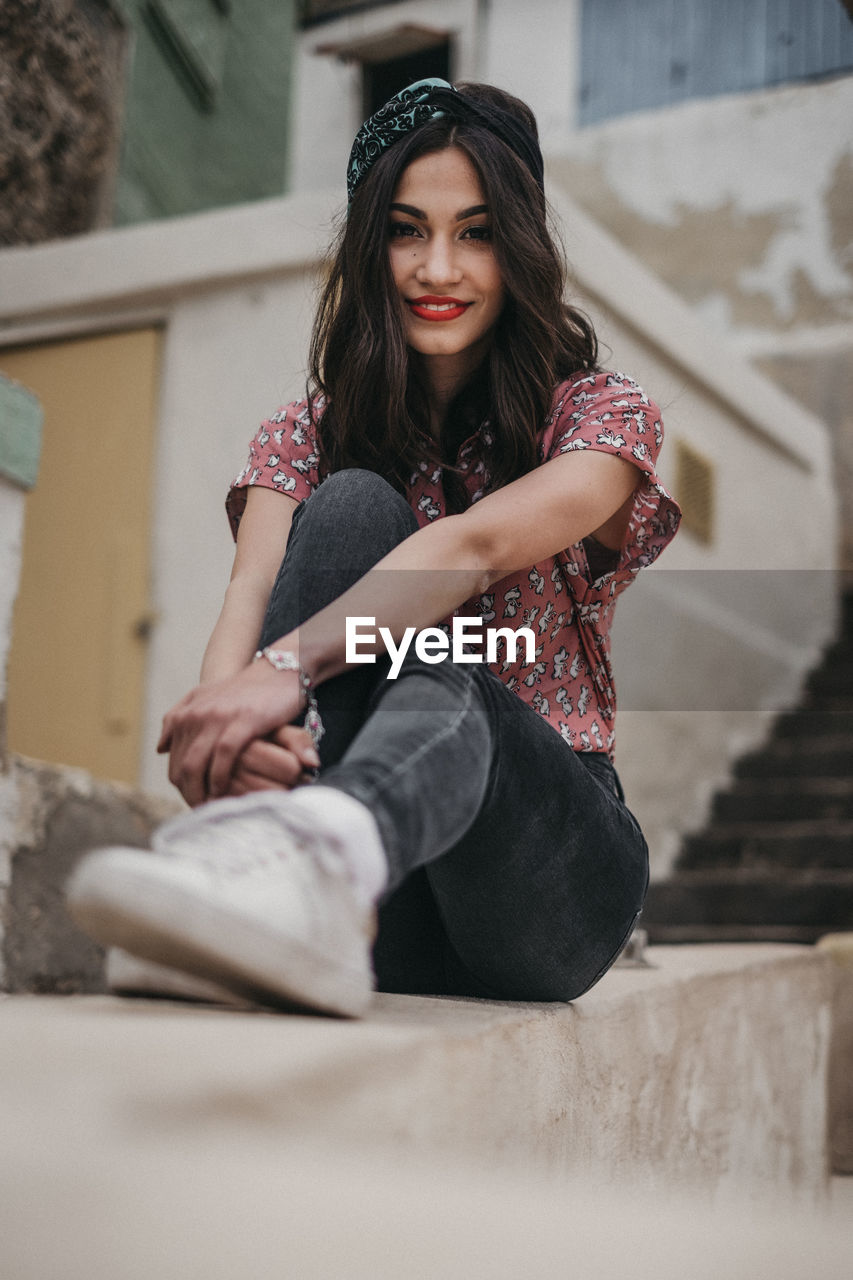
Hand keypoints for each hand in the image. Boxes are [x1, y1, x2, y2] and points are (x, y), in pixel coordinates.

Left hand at [157, 662, 307, 806]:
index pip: (172, 757)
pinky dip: (219, 779)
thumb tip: (160, 748)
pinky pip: (222, 758)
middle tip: (200, 809)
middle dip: (188, 792)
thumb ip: (182, 720)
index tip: (191, 797)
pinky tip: (222, 789)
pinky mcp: (241, 722)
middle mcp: (197, 714)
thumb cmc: (247, 691)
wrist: (279, 671)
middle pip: (181, 765)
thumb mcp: (206, 698)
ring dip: (200, 791)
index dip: (179, 782)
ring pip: (195, 764)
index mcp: (187, 711)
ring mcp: (218, 718)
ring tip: (209, 806)